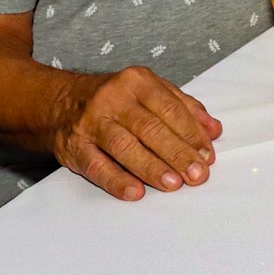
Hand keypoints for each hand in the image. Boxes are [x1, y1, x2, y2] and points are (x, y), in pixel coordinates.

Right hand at [48, 66, 221, 201]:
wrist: (60, 102)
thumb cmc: (116, 98)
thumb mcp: (150, 91)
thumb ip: (185, 108)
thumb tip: (214, 130)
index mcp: (137, 82)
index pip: (171, 109)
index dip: (191, 134)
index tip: (208, 155)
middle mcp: (113, 99)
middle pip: (151, 129)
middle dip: (177, 153)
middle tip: (197, 174)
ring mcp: (91, 123)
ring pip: (125, 146)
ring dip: (152, 167)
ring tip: (173, 184)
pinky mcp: (74, 147)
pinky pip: (96, 166)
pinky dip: (116, 180)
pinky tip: (135, 192)